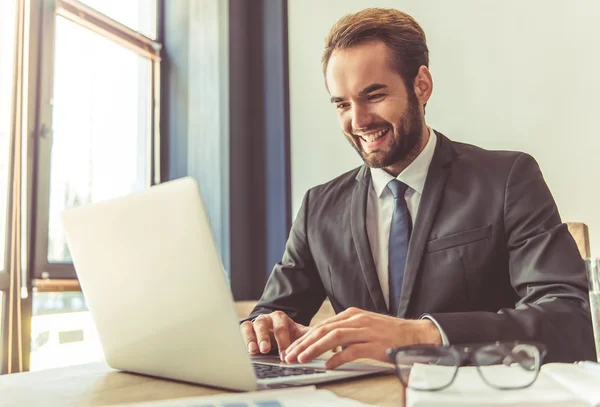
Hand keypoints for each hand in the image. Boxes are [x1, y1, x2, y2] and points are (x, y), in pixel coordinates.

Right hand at [240, 311, 309, 357]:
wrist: (273, 328)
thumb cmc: (286, 333)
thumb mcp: (296, 333)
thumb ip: (306, 336)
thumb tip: (321, 340)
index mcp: (281, 318)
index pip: (281, 327)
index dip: (282, 341)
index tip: (284, 356)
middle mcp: (267, 318)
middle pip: (264, 324)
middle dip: (265, 338)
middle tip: (265, 350)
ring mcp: (256, 322)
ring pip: (252, 326)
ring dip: (253, 338)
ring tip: (254, 350)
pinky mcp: (246, 327)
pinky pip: (243, 329)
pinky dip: (244, 338)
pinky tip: (247, 349)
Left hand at [283, 307, 441, 368]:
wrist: (414, 335)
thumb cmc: (388, 334)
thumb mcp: (363, 327)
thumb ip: (345, 332)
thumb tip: (324, 344)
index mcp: (351, 315)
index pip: (322, 326)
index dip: (304, 337)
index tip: (292, 348)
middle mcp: (356, 319)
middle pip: (323, 330)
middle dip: (304, 343)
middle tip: (290, 355)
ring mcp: (365, 330)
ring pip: (333, 337)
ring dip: (315, 349)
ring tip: (302, 359)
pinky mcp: (374, 344)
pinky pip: (352, 351)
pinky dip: (338, 358)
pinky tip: (328, 365)